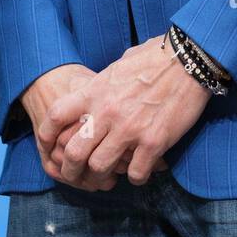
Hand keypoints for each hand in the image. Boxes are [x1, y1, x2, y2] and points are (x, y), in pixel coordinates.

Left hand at [21, 63, 168, 191]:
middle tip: (77, 176)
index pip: (56, 116)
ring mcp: (129, 129)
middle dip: (71, 170)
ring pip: (99, 167)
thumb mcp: (119, 65)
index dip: (46, 135)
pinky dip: (136, 177)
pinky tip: (140, 172)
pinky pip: (136, 173)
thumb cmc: (156, 57)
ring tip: (107, 179)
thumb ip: (103, 83)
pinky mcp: (153, 141)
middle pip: (73, 153)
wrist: (190, 60)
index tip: (50, 146)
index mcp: (95, 91)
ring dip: (101, 178)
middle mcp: (107, 112)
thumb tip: (97, 89)